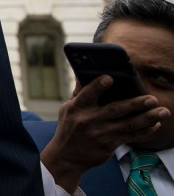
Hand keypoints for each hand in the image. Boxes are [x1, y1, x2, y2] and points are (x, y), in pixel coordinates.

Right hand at [42, 75, 170, 191]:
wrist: (67, 156)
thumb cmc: (68, 128)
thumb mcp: (67, 109)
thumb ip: (78, 93)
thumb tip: (84, 74)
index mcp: (77, 108)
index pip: (87, 94)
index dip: (98, 86)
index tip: (110, 78)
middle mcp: (90, 120)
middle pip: (115, 110)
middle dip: (135, 104)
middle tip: (152, 98)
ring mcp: (101, 134)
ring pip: (128, 124)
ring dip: (148, 118)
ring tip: (163, 111)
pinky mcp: (110, 145)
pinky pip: (131, 136)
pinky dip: (145, 130)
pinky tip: (155, 124)